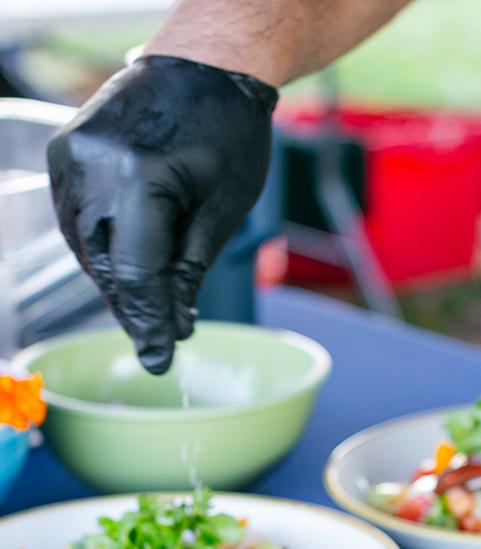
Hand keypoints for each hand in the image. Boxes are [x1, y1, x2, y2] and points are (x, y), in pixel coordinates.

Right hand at [47, 55, 277, 373]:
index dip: (148, 323)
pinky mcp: (63, 153)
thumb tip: (173, 324)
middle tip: (159, 341)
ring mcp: (69, 157)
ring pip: (86, 248)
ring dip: (116, 284)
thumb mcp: (223, 210)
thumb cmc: (228, 135)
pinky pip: (77, 219)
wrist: (204, 68)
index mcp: (137, 179)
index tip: (161, 359)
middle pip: (106, 265)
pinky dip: (102, 250)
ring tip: (148, 311)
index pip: (137, 274)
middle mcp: (91, 167)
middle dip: (133, 308)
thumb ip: (190, 269)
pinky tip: (127, 271)